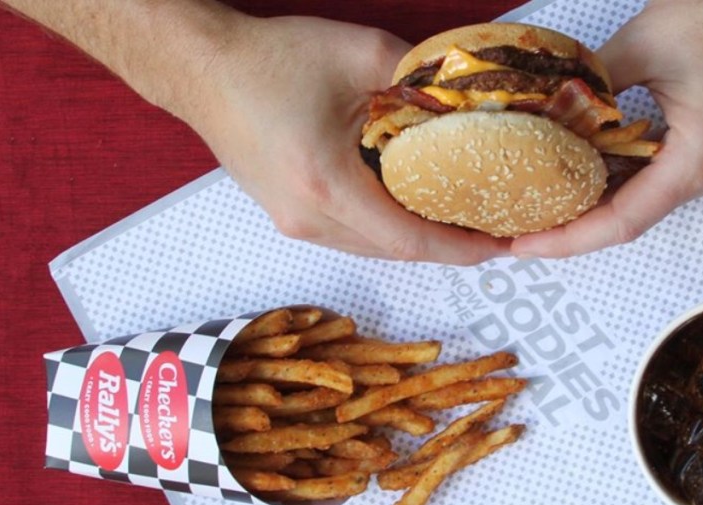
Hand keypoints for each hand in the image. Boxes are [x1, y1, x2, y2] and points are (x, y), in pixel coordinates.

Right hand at [191, 16, 510, 263]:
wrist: (200, 68)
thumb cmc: (268, 61)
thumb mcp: (358, 54)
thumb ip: (419, 77)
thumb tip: (466, 97)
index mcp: (325, 187)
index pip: (408, 239)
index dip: (461, 248)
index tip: (501, 245)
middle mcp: (307, 219)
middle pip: (393, 251)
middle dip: (447, 245)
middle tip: (493, 227)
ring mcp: (293, 223)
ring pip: (371, 247)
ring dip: (416, 237)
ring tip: (461, 217)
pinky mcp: (287, 215)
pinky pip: (350, 235)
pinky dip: (386, 226)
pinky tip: (412, 204)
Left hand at [511, 0, 702, 257]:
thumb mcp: (644, 44)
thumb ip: (592, 86)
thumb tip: (549, 112)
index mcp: (702, 156)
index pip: (624, 220)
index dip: (570, 239)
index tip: (527, 244)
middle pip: (634, 215)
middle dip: (576, 222)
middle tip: (522, 221)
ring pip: (648, 197)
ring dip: (598, 197)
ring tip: (544, 197)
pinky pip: (664, 176)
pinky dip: (624, 175)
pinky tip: (586, 166)